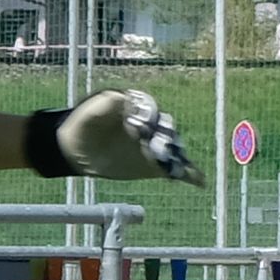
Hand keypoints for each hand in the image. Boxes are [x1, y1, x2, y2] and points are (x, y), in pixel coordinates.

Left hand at [37, 89, 193, 184]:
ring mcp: (157, 147)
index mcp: (140, 110)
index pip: (151, 113)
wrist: (78, 150)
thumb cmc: (85, 127)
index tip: (143, 127)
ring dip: (178, 158)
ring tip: (181, 166)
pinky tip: (200, 181)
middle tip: (162, 150)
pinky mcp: (156, 166)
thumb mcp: (90, 112)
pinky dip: (191, 175)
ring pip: (174, 150)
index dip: (149, 119)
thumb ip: (105, 105)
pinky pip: (178, 169)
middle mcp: (154, 128)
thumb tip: (120, 98)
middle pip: (166, 132)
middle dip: (166, 140)